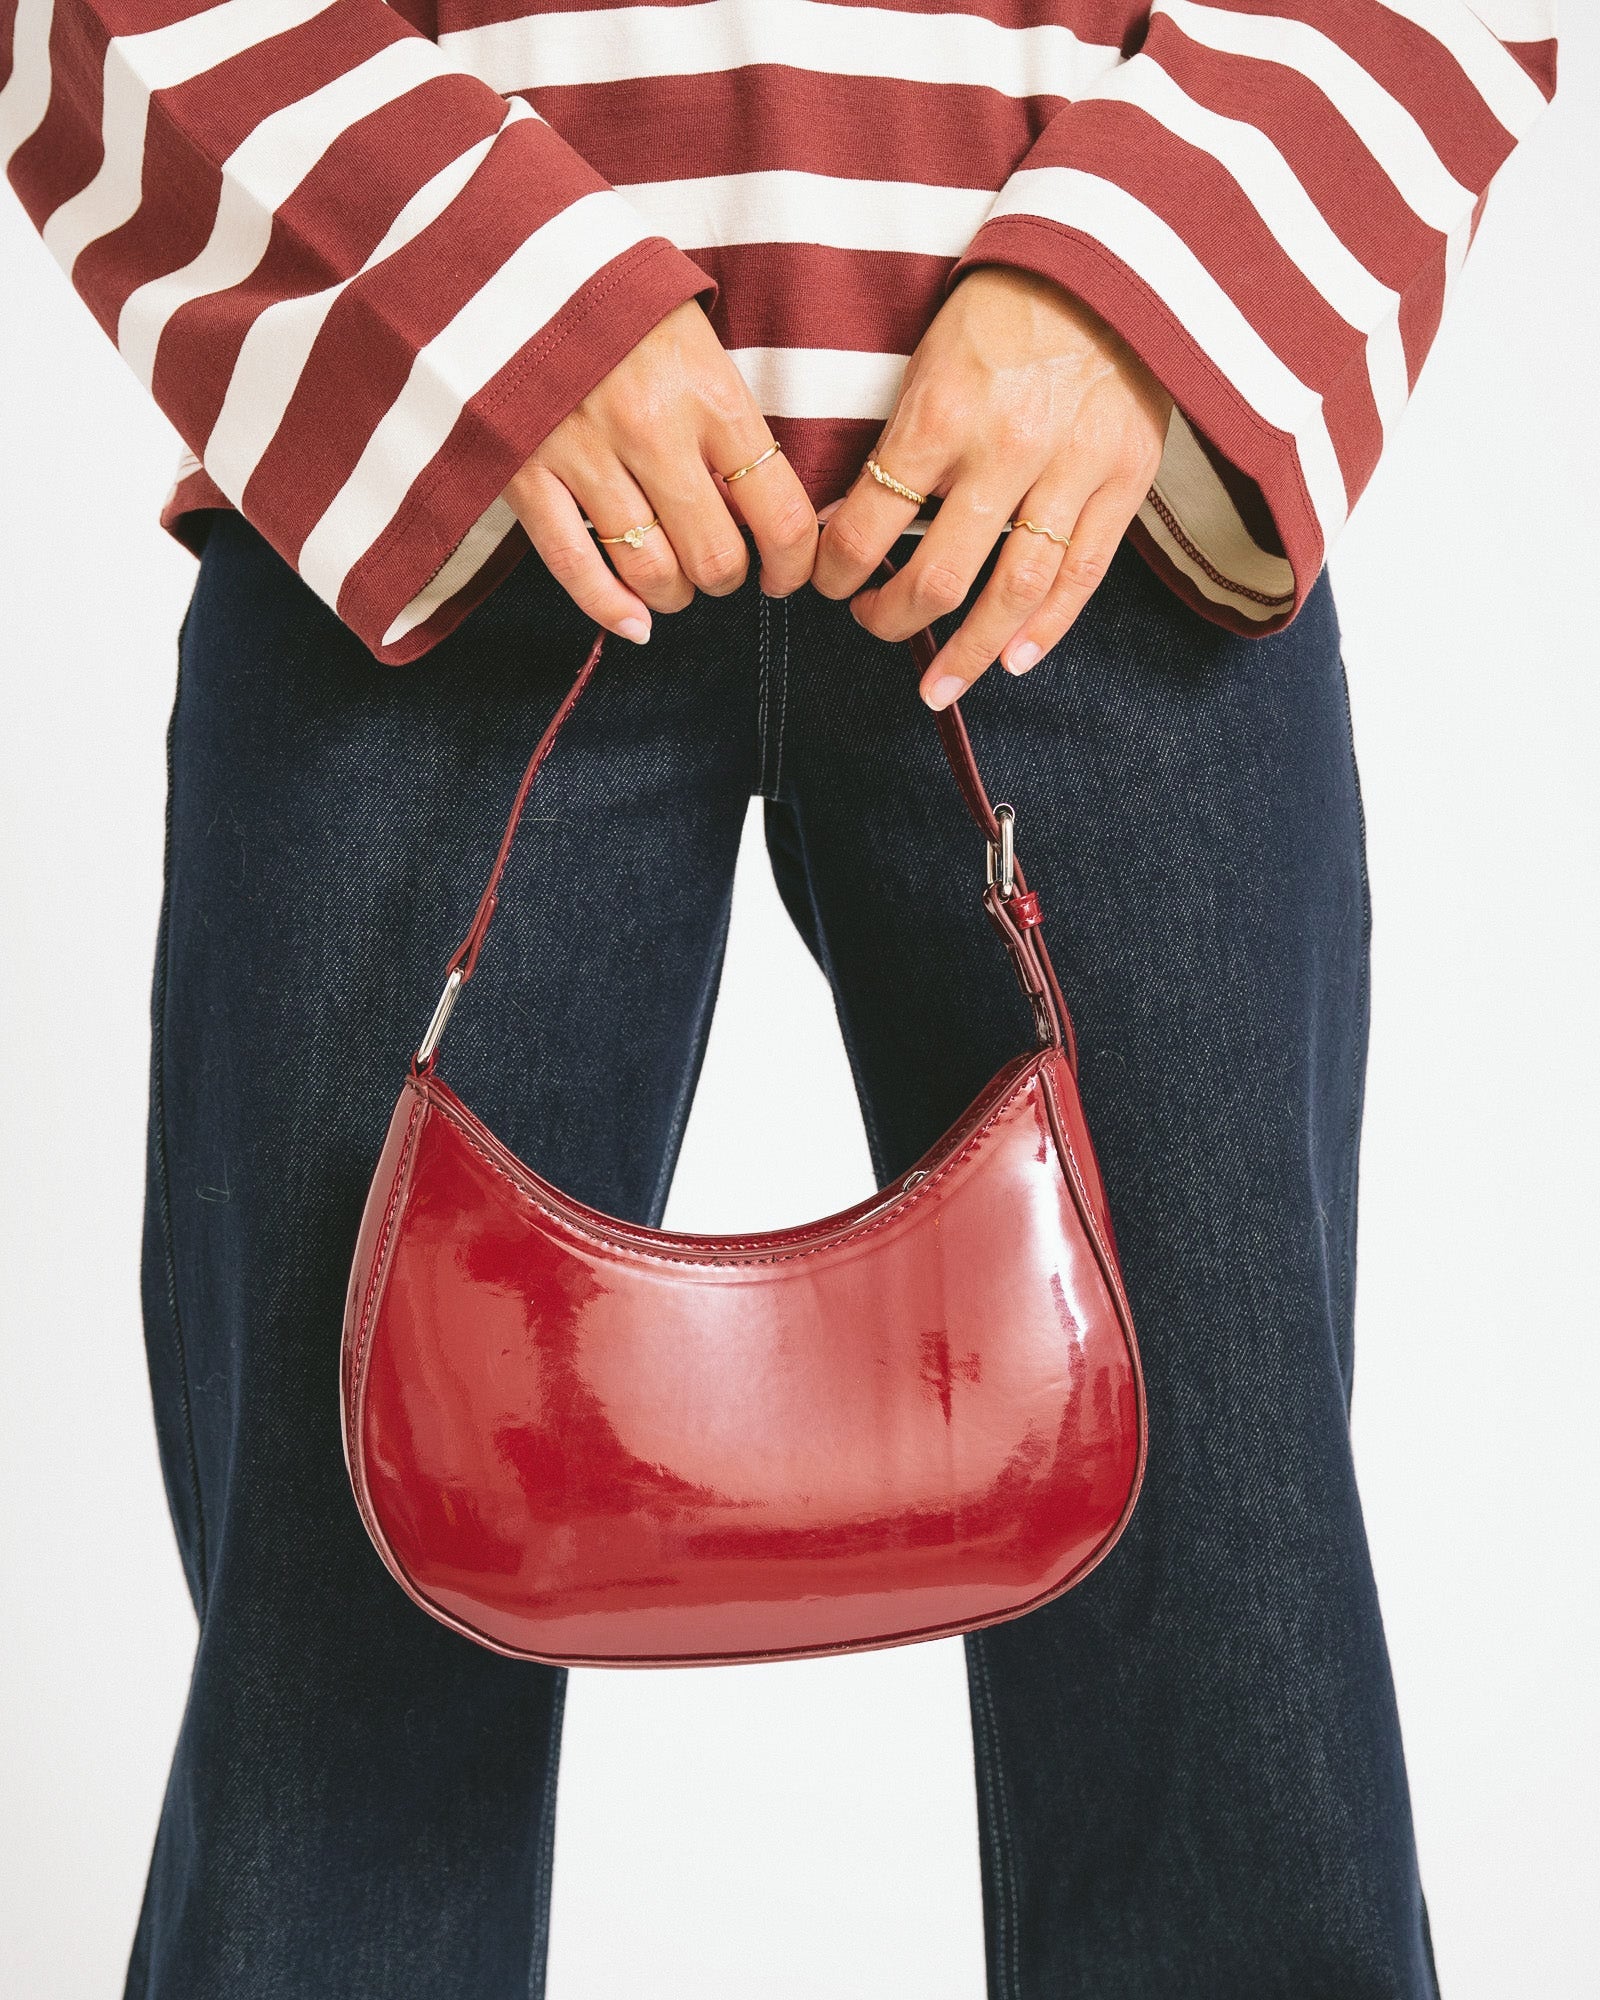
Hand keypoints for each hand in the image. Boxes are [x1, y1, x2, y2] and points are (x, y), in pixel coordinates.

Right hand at [503, 301, 817, 641]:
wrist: (508, 251)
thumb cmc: (616, 300)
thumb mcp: (695, 336)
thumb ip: (728, 417)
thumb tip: (759, 506)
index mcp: (710, 392)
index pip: (781, 512)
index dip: (796, 562)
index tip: (791, 573)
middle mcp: (652, 428)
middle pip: (715, 557)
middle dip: (728, 578)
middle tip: (723, 569)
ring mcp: (584, 452)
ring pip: (650, 570)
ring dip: (674, 594)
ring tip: (676, 586)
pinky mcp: (523, 470)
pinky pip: (574, 566)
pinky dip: (610, 608)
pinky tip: (634, 623)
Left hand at [811, 267, 1171, 706]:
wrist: (1109, 261)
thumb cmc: (1005, 309)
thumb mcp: (930, 362)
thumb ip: (899, 444)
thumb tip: (854, 523)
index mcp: (943, 416)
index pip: (871, 526)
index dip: (837, 571)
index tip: (828, 583)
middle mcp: (1006, 451)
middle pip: (939, 576)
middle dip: (893, 617)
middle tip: (872, 623)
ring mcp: (1071, 471)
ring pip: (1013, 592)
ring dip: (968, 652)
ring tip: (937, 685)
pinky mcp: (1123, 481)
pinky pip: (1082, 575)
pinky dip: (1046, 629)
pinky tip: (1012, 661)